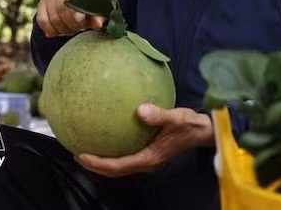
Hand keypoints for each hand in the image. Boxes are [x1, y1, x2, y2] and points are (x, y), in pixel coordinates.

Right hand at [37, 0, 104, 37]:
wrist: (80, 3)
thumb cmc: (91, 7)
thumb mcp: (98, 11)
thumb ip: (99, 17)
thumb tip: (99, 23)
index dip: (75, 15)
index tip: (81, 24)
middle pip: (61, 9)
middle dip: (70, 24)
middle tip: (78, 29)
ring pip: (52, 17)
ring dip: (62, 28)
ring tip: (71, 30)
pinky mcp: (42, 3)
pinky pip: (42, 19)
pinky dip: (50, 29)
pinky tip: (58, 32)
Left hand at [75, 104, 213, 177]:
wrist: (203, 131)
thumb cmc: (190, 125)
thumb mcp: (176, 118)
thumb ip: (159, 115)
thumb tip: (140, 109)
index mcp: (149, 157)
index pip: (118, 166)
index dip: (98, 163)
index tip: (82, 155)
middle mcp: (146, 162)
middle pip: (115, 170)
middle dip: (95, 165)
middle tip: (77, 154)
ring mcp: (148, 158)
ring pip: (120, 165)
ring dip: (102, 161)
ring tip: (87, 150)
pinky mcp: (149, 152)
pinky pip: (126, 156)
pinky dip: (113, 152)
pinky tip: (108, 138)